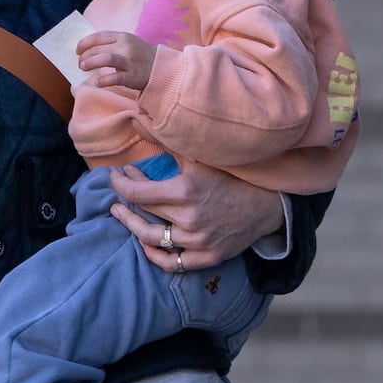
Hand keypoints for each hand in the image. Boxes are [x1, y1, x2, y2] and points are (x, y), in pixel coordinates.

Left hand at [75, 26, 146, 90]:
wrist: (161, 68)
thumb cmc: (139, 56)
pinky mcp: (132, 76)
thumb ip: (111, 44)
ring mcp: (130, 61)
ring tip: (82, 67)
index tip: (77, 50)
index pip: (98, 36)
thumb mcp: (128, 43)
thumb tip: (87, 51)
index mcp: (122, 36)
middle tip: (79, 63)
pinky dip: (104, 80)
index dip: (84, 43)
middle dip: (85, 56)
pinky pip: (115, 78)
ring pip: (106, 59)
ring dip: (91, 63)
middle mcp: (126, 46)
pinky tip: (97, 82)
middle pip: (99, 48)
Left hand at [109, 155, 281, 270]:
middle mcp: (189, 218)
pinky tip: (145, 243)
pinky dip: (155, 255)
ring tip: (122, 215)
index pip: (137, 191)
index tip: (116, 175)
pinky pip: (172, 263)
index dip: (120, 183)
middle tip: (120, 190)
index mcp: (186, 190)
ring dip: (132, 226)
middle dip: (125, 199)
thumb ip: (166, 139)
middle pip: (142, 213)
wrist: (267, 204)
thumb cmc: (231, 177)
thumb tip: (137, 119)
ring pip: (151, 239)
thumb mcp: (200, 156)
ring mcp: (198, 241)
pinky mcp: (207, 257)